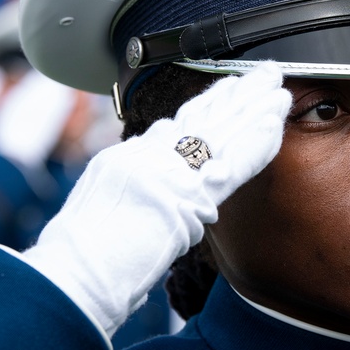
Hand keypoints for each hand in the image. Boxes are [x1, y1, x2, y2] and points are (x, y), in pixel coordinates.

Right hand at [21, 62, 290, 336]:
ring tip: (278, 88)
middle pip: (202, 117)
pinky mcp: (186, 195)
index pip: (176, 126)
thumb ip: (127, 193)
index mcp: (126, 159)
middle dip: (236, 94)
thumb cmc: (77, 261)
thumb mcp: (95, 212)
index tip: (230, 88)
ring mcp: (167, 171)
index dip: (208, 104)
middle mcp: (147, 156)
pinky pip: (232, 163)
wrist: (72, 276)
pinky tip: (275, 122)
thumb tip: (148, 196)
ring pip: (221, 130)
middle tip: (263, 74)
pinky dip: (256, 142)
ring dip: (254, 108)